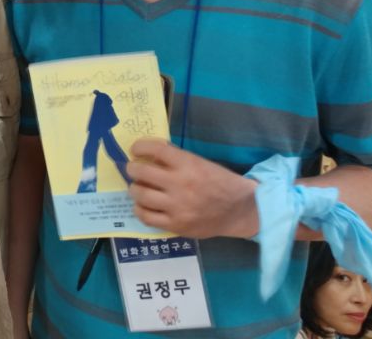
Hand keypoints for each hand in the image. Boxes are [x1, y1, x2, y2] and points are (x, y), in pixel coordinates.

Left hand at [126, 138, 257, 238]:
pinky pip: (147, 217)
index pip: (155, 149)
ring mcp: (177, 207)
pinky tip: (142, 206)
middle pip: (141, 172)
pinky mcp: (176, 225)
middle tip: (133, 169)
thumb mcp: (200, 162)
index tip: (135, 150)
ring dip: (134, 189)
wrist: (239, 210)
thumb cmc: (219, 182)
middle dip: (132, 169)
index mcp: (188, 164)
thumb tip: (149, 153)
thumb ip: (176, 159)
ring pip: (140, 195)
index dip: (139, 147)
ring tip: (138, 188)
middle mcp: (180, 184)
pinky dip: (139, 209)